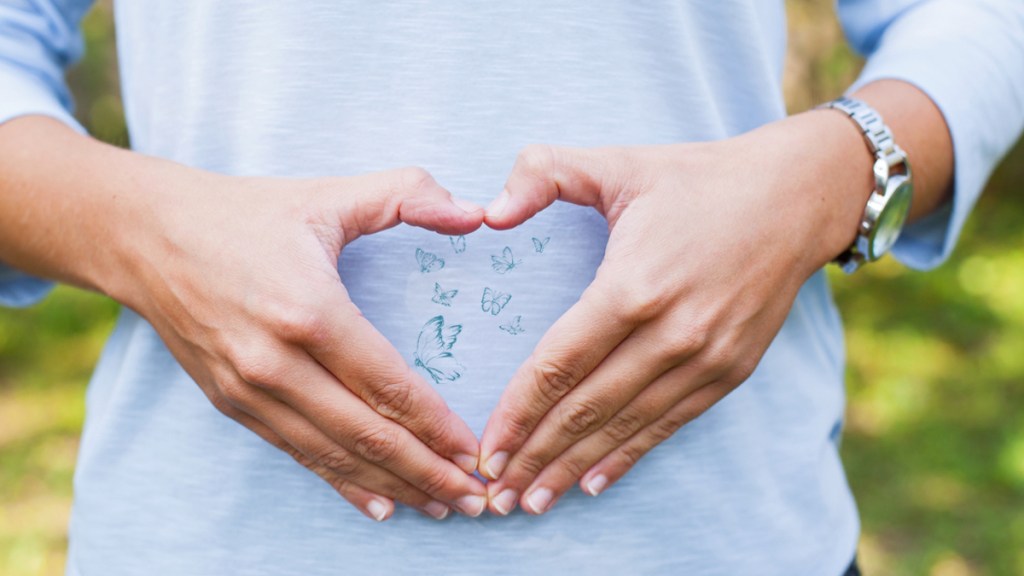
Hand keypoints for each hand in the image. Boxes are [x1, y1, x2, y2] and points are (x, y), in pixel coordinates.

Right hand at [111, 165, 489, 520]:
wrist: (145, 238)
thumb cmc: (245, 214)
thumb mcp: (328, 195)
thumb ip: (407, 194)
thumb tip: (477, 212)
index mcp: (309, 311)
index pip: (388, 386)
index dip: (437, 426)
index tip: (476, 453)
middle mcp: (277, 362)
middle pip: (367, 435)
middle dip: (428, 473)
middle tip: (477, 501)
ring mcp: (250, 390)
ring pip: (335, 455)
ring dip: (394, 486)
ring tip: (442, 507)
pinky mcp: (232, 403)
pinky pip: (297, 454)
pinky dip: (342, 483)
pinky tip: (380, 504)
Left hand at [477, 111, 871, 514]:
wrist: (795, 197)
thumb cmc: (696, 179)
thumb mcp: (617, 161)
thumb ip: (543, 173)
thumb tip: (487, 214)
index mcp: (634, 285)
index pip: (560, 364)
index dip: (518, 412)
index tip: (485, 449)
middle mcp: (672, 333)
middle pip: (587, 409)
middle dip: (536, 456)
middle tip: (493, 495)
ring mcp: (706, 358)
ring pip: (625, 426)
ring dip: (574, 468)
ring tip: (531, 502)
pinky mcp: (731, 371)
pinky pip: (669, 424)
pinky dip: (628, 456)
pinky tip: (594, 482)